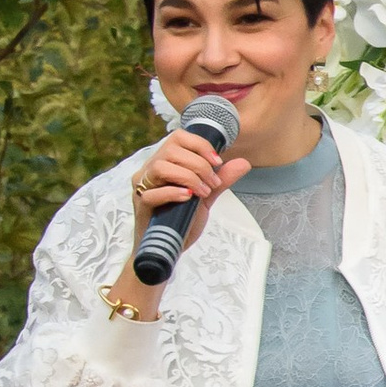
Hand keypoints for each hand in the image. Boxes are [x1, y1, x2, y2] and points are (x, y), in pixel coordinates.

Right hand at [109, 128, 250, 315]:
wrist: (167, 248)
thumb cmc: (181, 220)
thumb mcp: (206, 198)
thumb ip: (221, 180)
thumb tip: (244, 162)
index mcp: (165, 163)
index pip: (178, 138)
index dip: (200, 145)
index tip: (217, 162)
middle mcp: (150, 170)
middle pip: (171, 149)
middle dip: (199, 164)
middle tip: (213, 184)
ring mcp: (143, 187)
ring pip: (161, 166)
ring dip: (188, 177)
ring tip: (203, 193)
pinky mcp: (141, 205)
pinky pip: (153, 193)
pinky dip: (174, 192)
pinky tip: (189, 198)